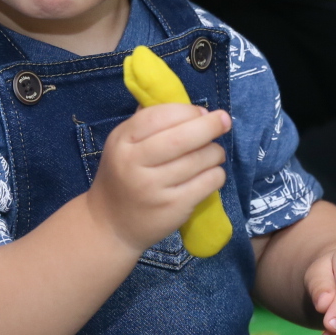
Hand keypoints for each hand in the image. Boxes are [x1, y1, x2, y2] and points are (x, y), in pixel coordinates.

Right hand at [85, 103, 230, 253]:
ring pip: (200, 159)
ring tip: (214, 153)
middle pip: (182, 137)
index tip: (202, 112)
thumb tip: (193, 109)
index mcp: (122, 141)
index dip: (187, 111)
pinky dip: (216, 173)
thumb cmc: (123, 178)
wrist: (110, 226)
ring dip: (215, 152)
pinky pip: (208, 182)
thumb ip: (149, 123)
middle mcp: (135, 163)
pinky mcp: (173, 207)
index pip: (159, 116)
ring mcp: (154, 188)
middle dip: (210, 126)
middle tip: (224, 121)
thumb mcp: (123, 145)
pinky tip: (210, 173)